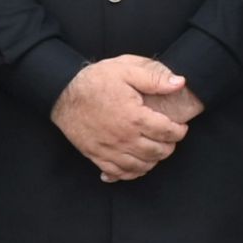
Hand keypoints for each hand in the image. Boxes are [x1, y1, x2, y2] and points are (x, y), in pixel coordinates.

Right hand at [53, 55, 196, 181]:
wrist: (62, 93)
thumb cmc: (94, 81)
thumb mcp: (125, 69)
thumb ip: (154, 77)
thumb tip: (180, 83)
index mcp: (135, 118)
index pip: (168, 132)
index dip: (179, 131)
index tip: (180, 127)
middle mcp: (124, 138)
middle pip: (157, 152)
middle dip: (169, 146)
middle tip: (169, 138)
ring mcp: (110, 150)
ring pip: (141, 166)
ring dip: (153, 161)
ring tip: (155, 150)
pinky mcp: (97, 156)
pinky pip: (119, 173)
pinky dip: (132, 173)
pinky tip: (136, 165)